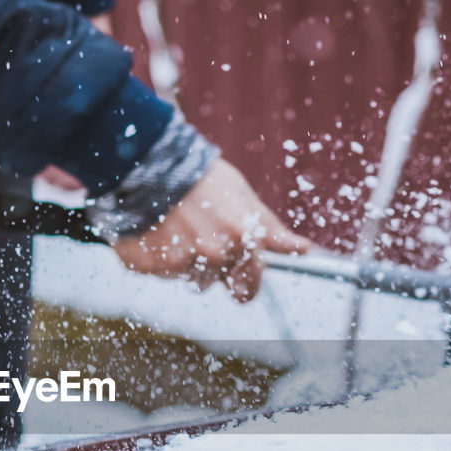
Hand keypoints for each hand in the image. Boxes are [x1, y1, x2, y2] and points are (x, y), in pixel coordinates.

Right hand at [112, 159, 312, 302]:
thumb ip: (271, 230)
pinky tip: (156, 230)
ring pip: (185, 277)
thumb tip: (304, 250)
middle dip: (211, 268)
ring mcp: (177, 263)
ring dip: (183, 259)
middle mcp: (211, 256)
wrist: (150, 163)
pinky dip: (156, 255)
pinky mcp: (146, 266)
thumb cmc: (202, 178)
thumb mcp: (243, 198)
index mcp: (240, 241)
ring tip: (176, 226)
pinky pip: (157, 271)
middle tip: (200, 236)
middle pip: (214, 283)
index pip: (249, 288)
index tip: (238, 272)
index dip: (245, 280)